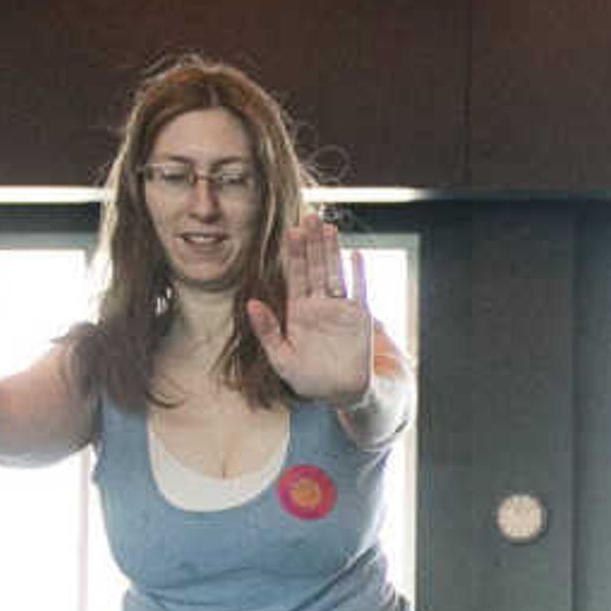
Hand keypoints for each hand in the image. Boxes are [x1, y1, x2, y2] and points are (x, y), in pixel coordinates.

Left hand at [245, 217, 377, 406]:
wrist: (339, 393)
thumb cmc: (307, 378)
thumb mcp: (280, 357)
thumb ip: (266, 330)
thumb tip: (250, 303)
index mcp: (298, 311)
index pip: (295, 275)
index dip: (294, 253)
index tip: (291, 232)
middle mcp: (319, 305)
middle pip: (315, 267)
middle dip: (312, 243)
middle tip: (310, 217)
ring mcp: (340, 309)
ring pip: (335, 272)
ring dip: (332, 251)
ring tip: (329, 227)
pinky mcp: (360, 318)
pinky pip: (360, 290)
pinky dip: (359, 273)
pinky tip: (356, 255)